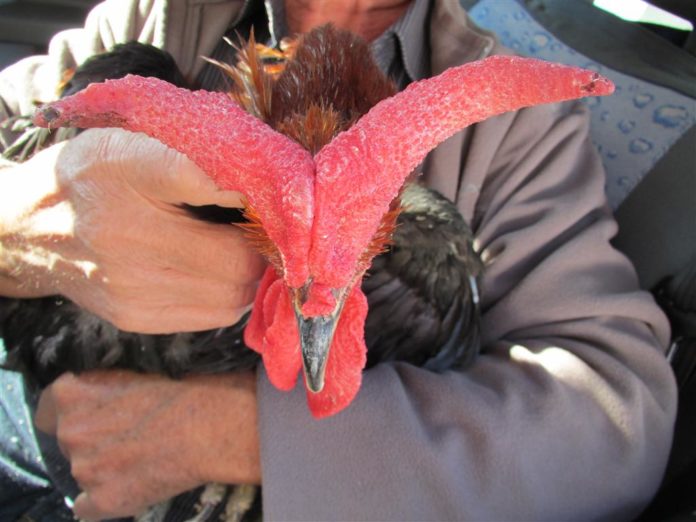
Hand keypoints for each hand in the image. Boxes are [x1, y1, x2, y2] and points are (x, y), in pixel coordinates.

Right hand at [0, 128, 264, 331]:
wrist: (30, 230)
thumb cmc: (93, 176)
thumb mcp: (129, 138)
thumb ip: (189, 150)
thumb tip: (259, 177)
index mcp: (123, 168)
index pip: (210, 181)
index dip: (253, 192)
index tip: (265, 192)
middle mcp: (123, 232)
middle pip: (236, 257)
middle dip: (260, 245)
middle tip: (260, 228)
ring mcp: (129, 283)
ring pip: (234, 292)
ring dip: (250, 272)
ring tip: (238, 248)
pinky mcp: (135, 316)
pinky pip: (216, 314)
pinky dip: (230, 293)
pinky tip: (215, 270)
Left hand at [35, 370, 259, 519]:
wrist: (212, 427)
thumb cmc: (185, 391)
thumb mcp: (137, 373)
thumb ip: (107, 388)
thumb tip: (105, 401)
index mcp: (73, 393)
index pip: (49, 405)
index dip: (72, 409)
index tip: (92, 412)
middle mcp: (70, 432)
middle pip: (67, 439)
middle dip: (92, 438)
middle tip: (128, 434)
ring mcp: (85, 469)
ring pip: (83, 471)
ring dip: (103, 467)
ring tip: (141, 458)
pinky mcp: (103, 500)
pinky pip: (87, 507)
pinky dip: (105, 499)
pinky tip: (131, 485)